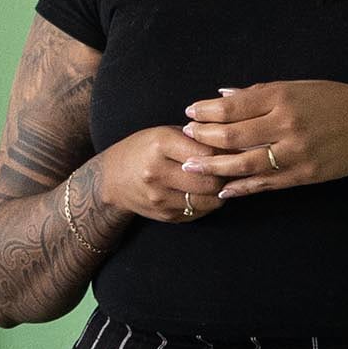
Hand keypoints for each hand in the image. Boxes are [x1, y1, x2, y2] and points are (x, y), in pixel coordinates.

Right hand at [91, 124, 231, 224]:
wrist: (112, 179)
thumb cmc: (144, 150)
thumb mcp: (165, 133)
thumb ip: (196, 138)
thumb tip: (235, 143)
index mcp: (160, 145)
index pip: (208, 152)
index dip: (226, 152)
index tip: (234, 150)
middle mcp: (158, 172)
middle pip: (211, 180)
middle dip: (227, 175)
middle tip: (233, 168)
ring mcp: (160, 197)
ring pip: (210, 200)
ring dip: (220, 191)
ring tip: (221, 180)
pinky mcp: (165, 215)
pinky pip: (200, 211)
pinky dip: (208, 202)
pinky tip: (205, 192)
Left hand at [179, 82, 347, 199]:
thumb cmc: (337, 102)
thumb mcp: (300, 87)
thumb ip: (260, 93)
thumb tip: (223, 97)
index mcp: (283, 96)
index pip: (233, 106)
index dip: (206, 111)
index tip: (190, 113)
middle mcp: (286, 124)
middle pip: (232, 135)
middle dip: (203, 137)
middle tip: (185, 138)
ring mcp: (294, 153)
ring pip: (244, 163)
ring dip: (214, 166)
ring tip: (191, 166)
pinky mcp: (303, 176)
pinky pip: (265, 184)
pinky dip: (242, 187)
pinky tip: (223, 188)